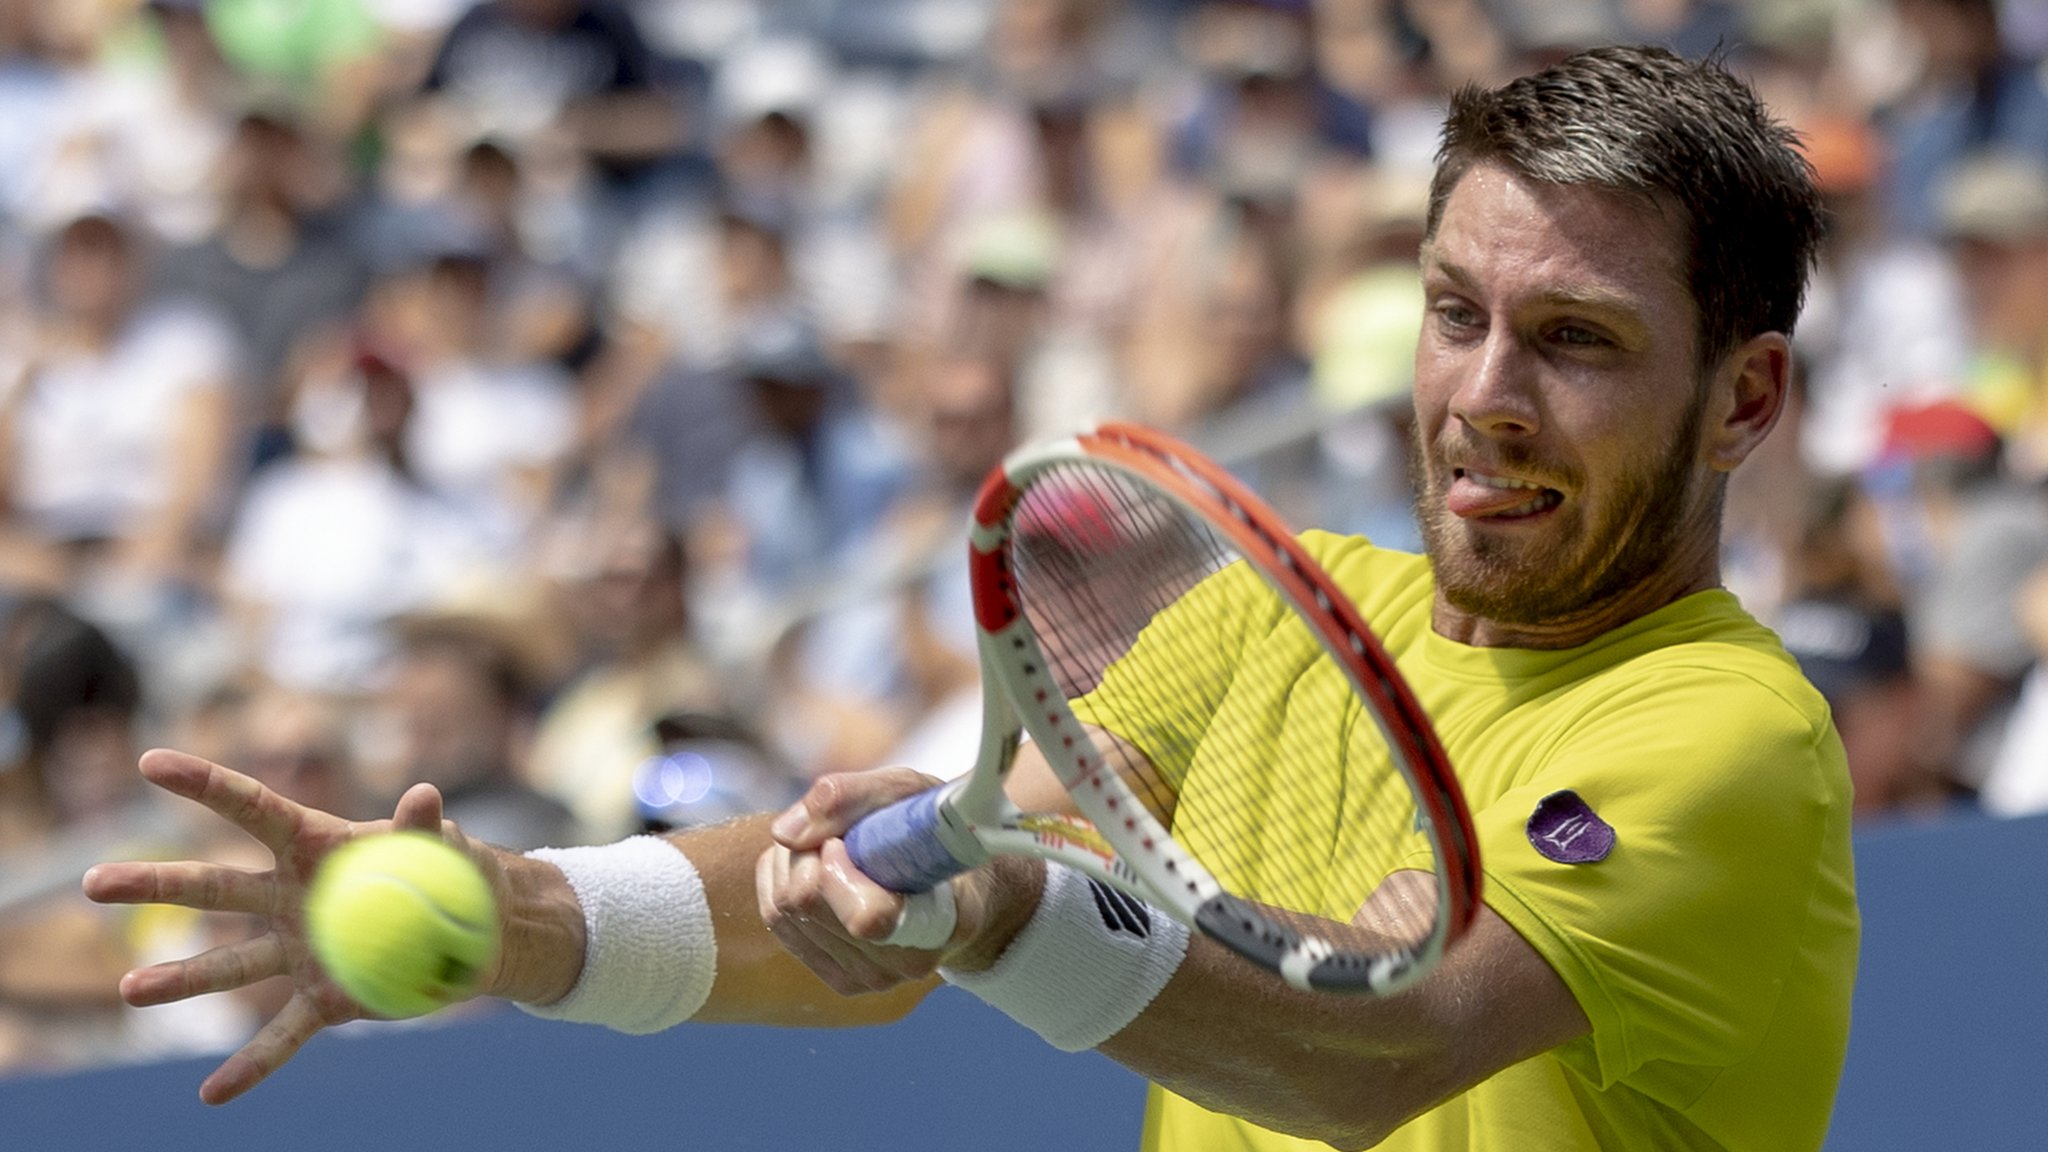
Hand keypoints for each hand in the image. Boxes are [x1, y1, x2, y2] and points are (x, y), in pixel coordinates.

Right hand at [81, 749, 506, 1103]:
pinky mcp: (322, 998)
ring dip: (181, 980)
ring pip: (230, 968)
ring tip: (130, 990)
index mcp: (311, 845)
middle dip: (155, 885)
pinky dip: (252, 1066)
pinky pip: (282, 1036)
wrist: (467, 927)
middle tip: (96, 883)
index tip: (150, 761)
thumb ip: (423, 827)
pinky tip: (211, 1096)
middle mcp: (288, 897)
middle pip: (214, 888)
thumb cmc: (445, 868)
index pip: (250, 807)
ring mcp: (297, 950)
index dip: (204, 784)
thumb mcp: (439, 845)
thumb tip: (424, 795)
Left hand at [757, 768, 1042, 996]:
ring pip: (783, 910)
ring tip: (829, 845)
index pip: (869, 918)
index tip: (840, 841)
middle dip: (806, 851)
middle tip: (836, 832)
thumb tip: (783, 833)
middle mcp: (908, 963)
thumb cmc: (936, 832)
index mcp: (945, 920)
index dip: (836, 873)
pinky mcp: (840, 979)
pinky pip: (777, 922)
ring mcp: (871, 979)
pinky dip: (780, 881)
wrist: (958, 887)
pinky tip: (812, 865)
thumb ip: (852, 797)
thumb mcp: (909, 793)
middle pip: (808, 904)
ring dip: (790, 862)